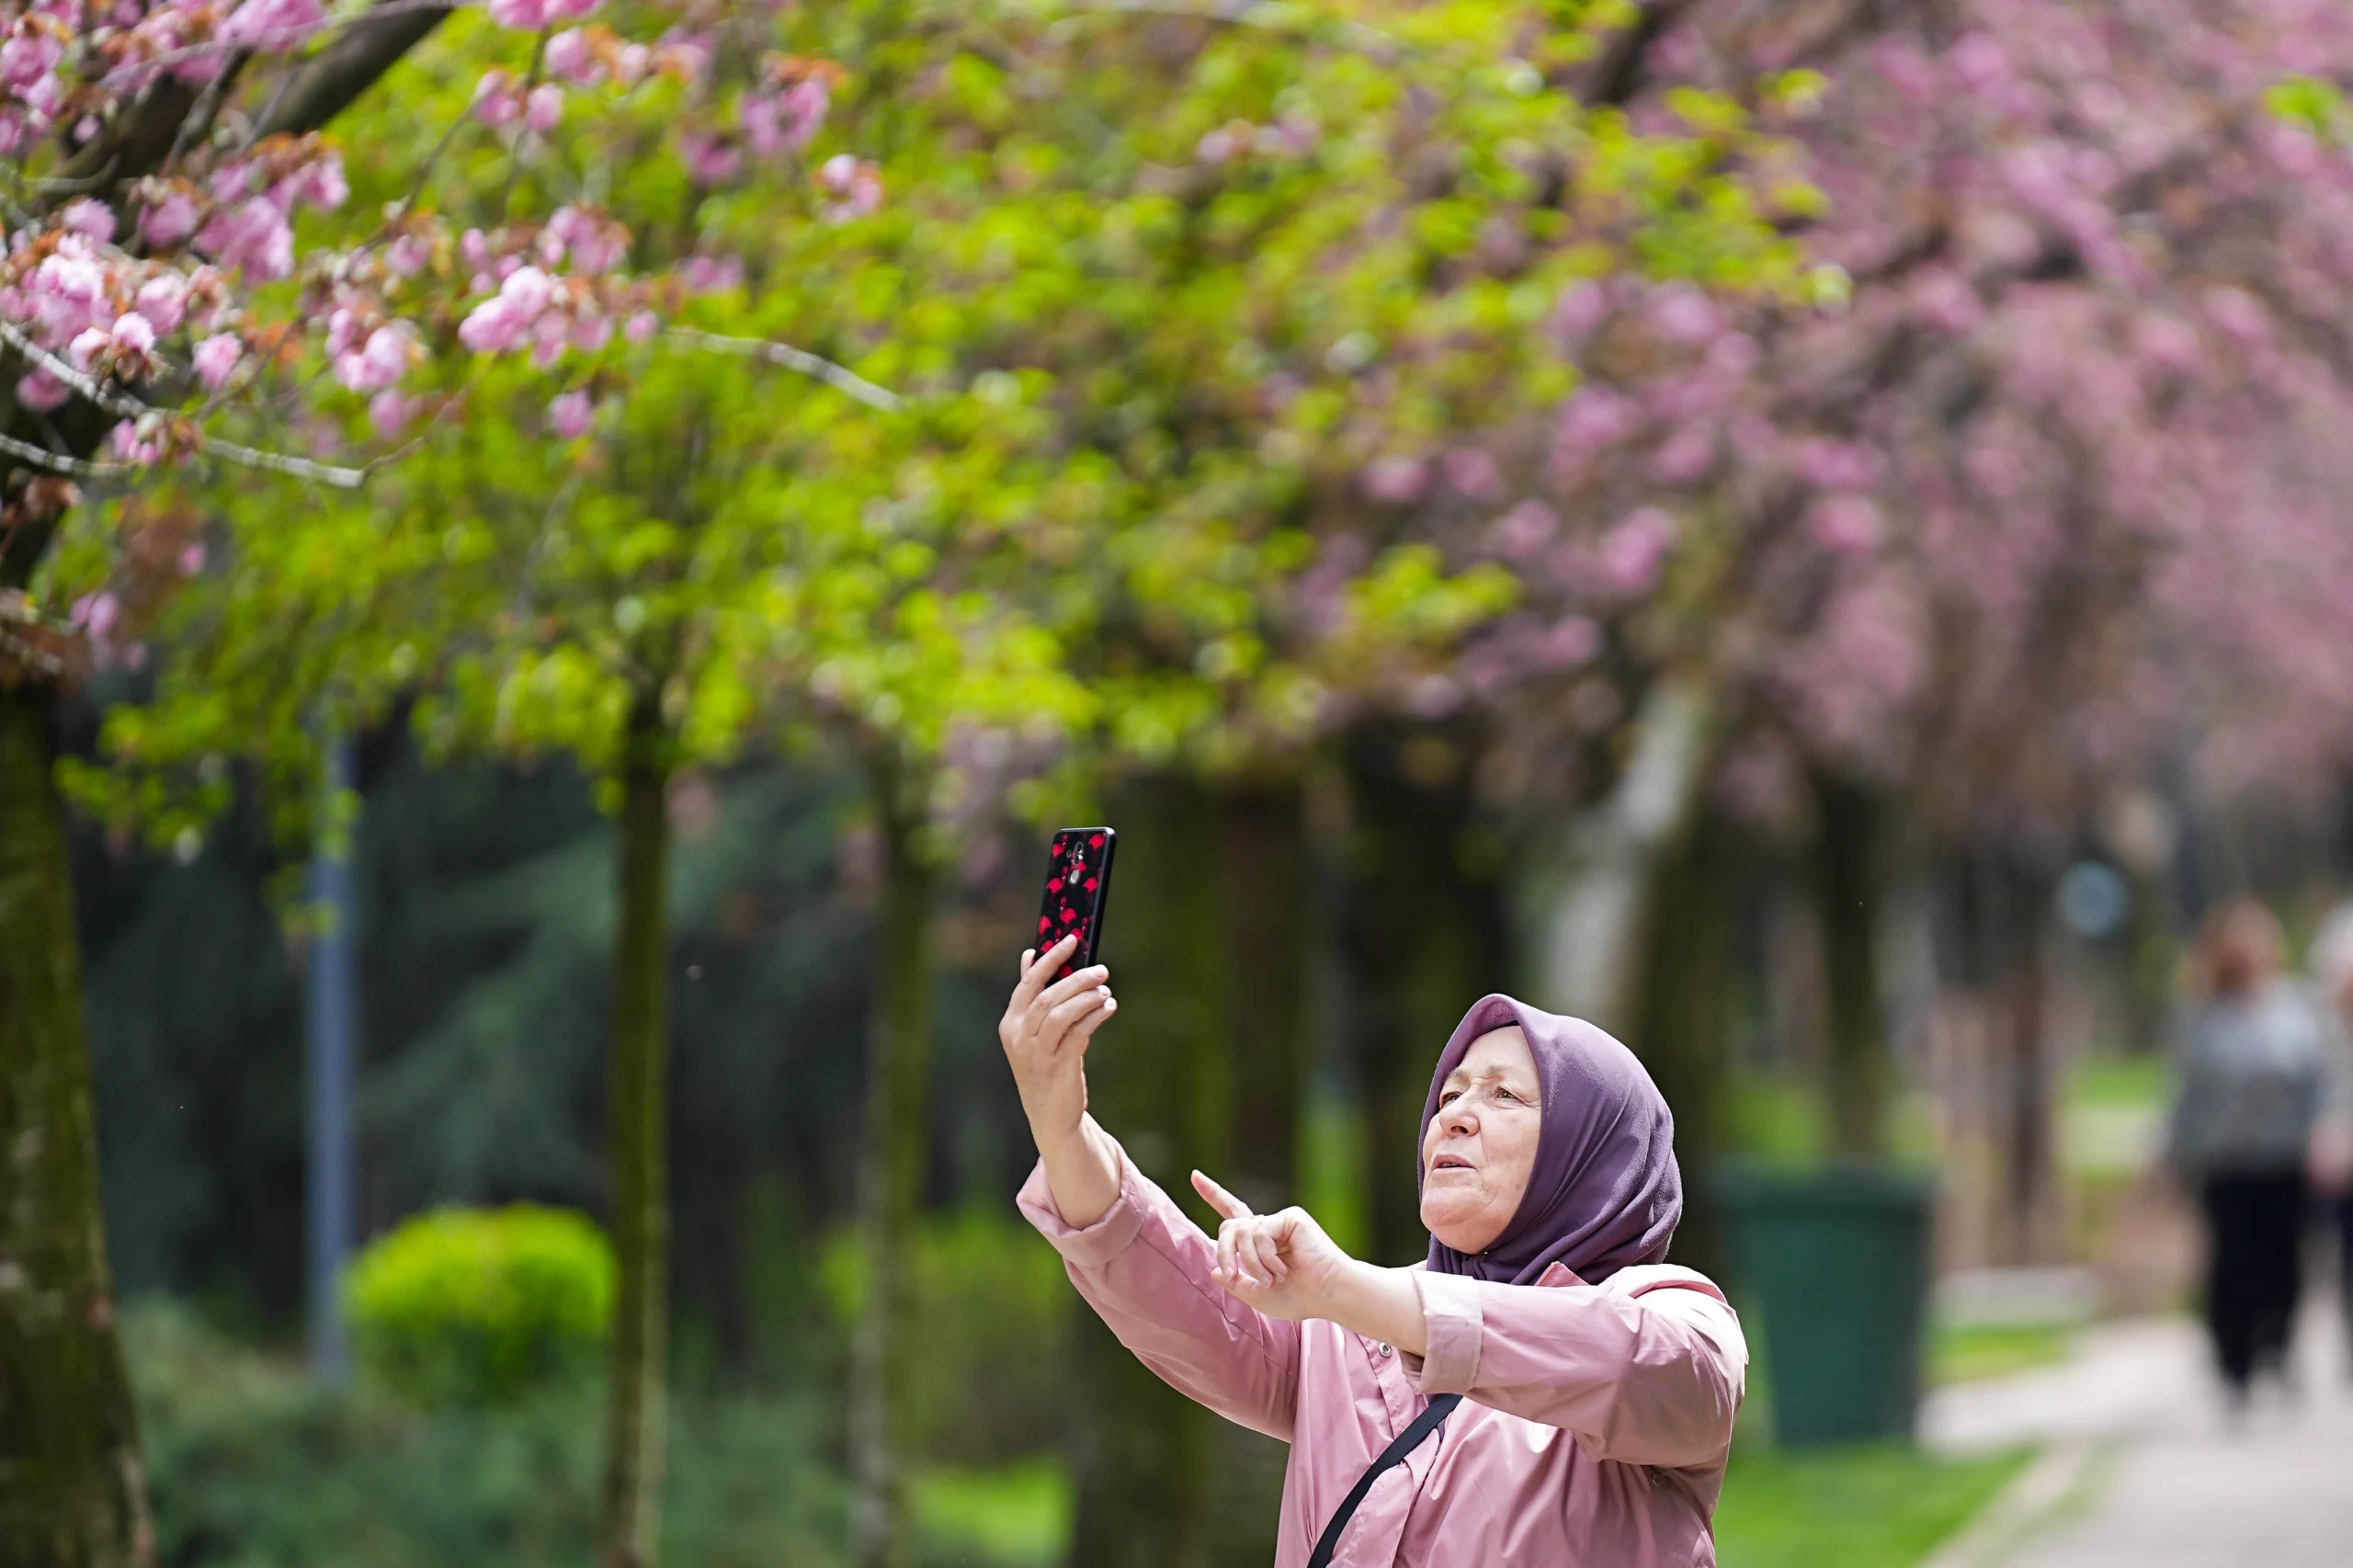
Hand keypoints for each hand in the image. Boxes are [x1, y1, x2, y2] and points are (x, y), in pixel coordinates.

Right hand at [998, 935, 1116, 1146]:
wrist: (1050, 1115)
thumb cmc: (1044, 1065)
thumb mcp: (1031, 1031)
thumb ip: (1032, 995)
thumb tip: (1029, 954)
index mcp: (1010, 1024)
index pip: (1028, 984)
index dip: (1050, 959)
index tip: (1072, 940)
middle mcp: (1020, 1037)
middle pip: (1047, 997)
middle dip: (1076, 978)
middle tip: (1101, 969)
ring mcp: (1037, 1054)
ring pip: (1062, 1014)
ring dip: (1087, 997)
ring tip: (1105, 991)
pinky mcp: (1059, 1067)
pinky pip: (1079, 1033)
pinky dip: (1096, 1016)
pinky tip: (1109, 1007)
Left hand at [1192, 1171, 1357, 1323]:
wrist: (1327, 1295)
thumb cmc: (1299, 1298)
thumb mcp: (1256, 1296)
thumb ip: (1235, 1284)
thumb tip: (1214, 1270)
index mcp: (1260, 1243)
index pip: (1233, 1214)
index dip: (1213, 1194)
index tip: (1195, 1176)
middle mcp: (1268, 1228)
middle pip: (1229, 1227)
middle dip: (1224, 1252)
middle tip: (1232, 1275)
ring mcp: (1279, 1221)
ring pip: (1241, 1232)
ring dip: (1250, 1262)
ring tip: (1269, 1279)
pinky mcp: (1290, 1217)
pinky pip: (1259, 1233)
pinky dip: (1265, 1256)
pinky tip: (1283, 1268)